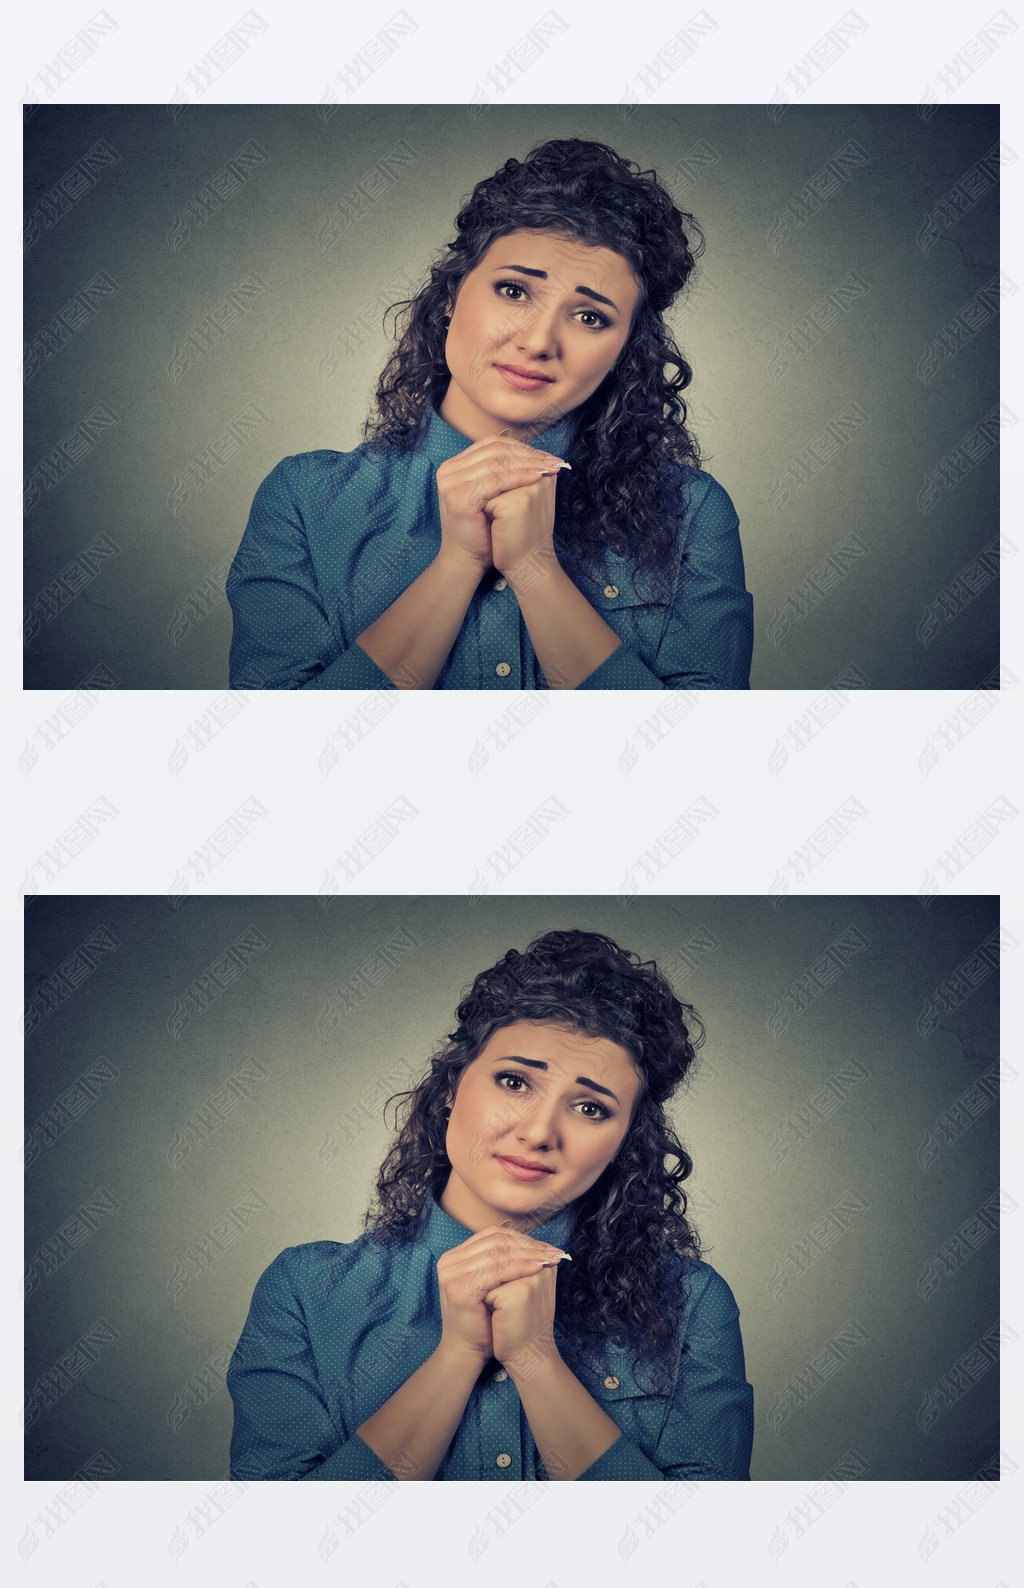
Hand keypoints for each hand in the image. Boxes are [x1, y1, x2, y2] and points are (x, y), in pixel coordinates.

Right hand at [435, 436, 564, 575]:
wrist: (467, 558)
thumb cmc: (484, 530)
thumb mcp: (492, 494)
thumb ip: (503, 472)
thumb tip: (536, 453)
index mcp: (455, 466)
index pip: (492, 444)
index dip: (521, 447)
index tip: (547, 455)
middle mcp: (449, 470)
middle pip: (495, 451)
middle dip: (527, 454)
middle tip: (552, 460)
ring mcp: (451, 482)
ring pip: (496, 464)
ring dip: (526, 464)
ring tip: (549, 468)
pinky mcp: (459, 497)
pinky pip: (495, 480)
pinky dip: (518, 477)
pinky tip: (536, 478)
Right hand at [435, 1224, 567, 1365]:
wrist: (466, 1351)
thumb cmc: (483, 1320)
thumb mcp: (490, 1284)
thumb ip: (501, 1262)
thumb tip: (536, 1243)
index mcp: (455, 1256)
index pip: (492, 1235)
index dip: (521, 1238)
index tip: (546, 1246)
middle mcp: (449, 1261)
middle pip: (495, 1241)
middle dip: (527, 1245)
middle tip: (552, 1251)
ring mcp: (452, 1273)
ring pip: (497, 1254)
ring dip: (527, 1254)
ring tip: (548, 1259)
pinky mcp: (460, 1288)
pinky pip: (496, 1271)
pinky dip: (519, 1268)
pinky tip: (536, 1269)